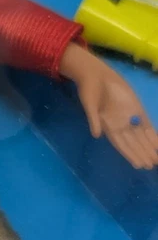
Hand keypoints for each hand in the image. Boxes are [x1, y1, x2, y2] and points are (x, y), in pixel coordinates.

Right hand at [60, 43, 157, 168]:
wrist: (95, 74)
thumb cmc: (89, 90)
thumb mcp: (89, 104)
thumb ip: (93, 119)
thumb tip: (96, 135)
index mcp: (108, 126)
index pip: (121, 144)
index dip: (130, 154)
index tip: (138, 165)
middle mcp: (120, 124)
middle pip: (134, 143)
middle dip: (142, 153)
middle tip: (152, 165)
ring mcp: (129, 117)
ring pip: (142, 136)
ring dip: (149, 147)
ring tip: (156, 159)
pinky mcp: (136, 109)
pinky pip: (146, 124)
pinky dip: (152, 134)